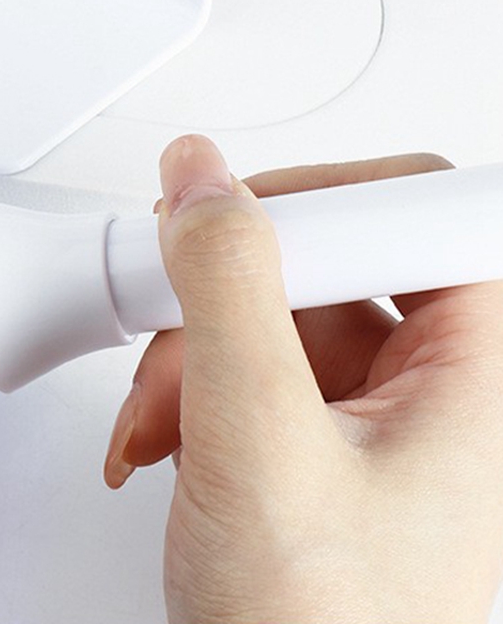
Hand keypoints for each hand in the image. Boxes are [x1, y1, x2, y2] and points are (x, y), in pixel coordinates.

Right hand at [104, 135, 502, 623]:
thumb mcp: (262, 447)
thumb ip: (231, 294)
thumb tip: (205, 182)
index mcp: (477, 384)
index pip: (421, 212)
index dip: (326, 198)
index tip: (237, 215)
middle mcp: (436, 394)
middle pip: (327, 263)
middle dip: (225, 296)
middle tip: (171, 313)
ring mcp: (370, 422)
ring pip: (272, 317)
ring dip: (190, 350)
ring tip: (158, 414)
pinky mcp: (314, 445)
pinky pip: (247, 369)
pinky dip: (188, 388)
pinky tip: (161, 438)